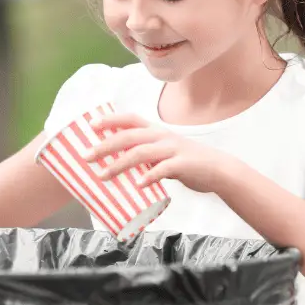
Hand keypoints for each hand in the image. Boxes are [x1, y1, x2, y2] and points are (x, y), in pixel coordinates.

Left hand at [85, 113, 236, 194]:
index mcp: (157, 132)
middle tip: (86, 156)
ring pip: (141, 153)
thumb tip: (122, 161)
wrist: (219, 170)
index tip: (92, 124)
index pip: (131, 119)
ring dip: (120, 164)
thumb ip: (146, 153)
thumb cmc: (188, 162)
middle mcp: (163, 137)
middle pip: (130, 136)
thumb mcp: (165, 151)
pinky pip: (163, 170)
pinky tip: (139, 184)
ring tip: (103, 176)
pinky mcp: (183, 165)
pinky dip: (149, 176)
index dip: (111, 119)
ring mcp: (173, 150)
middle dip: (106, 145)